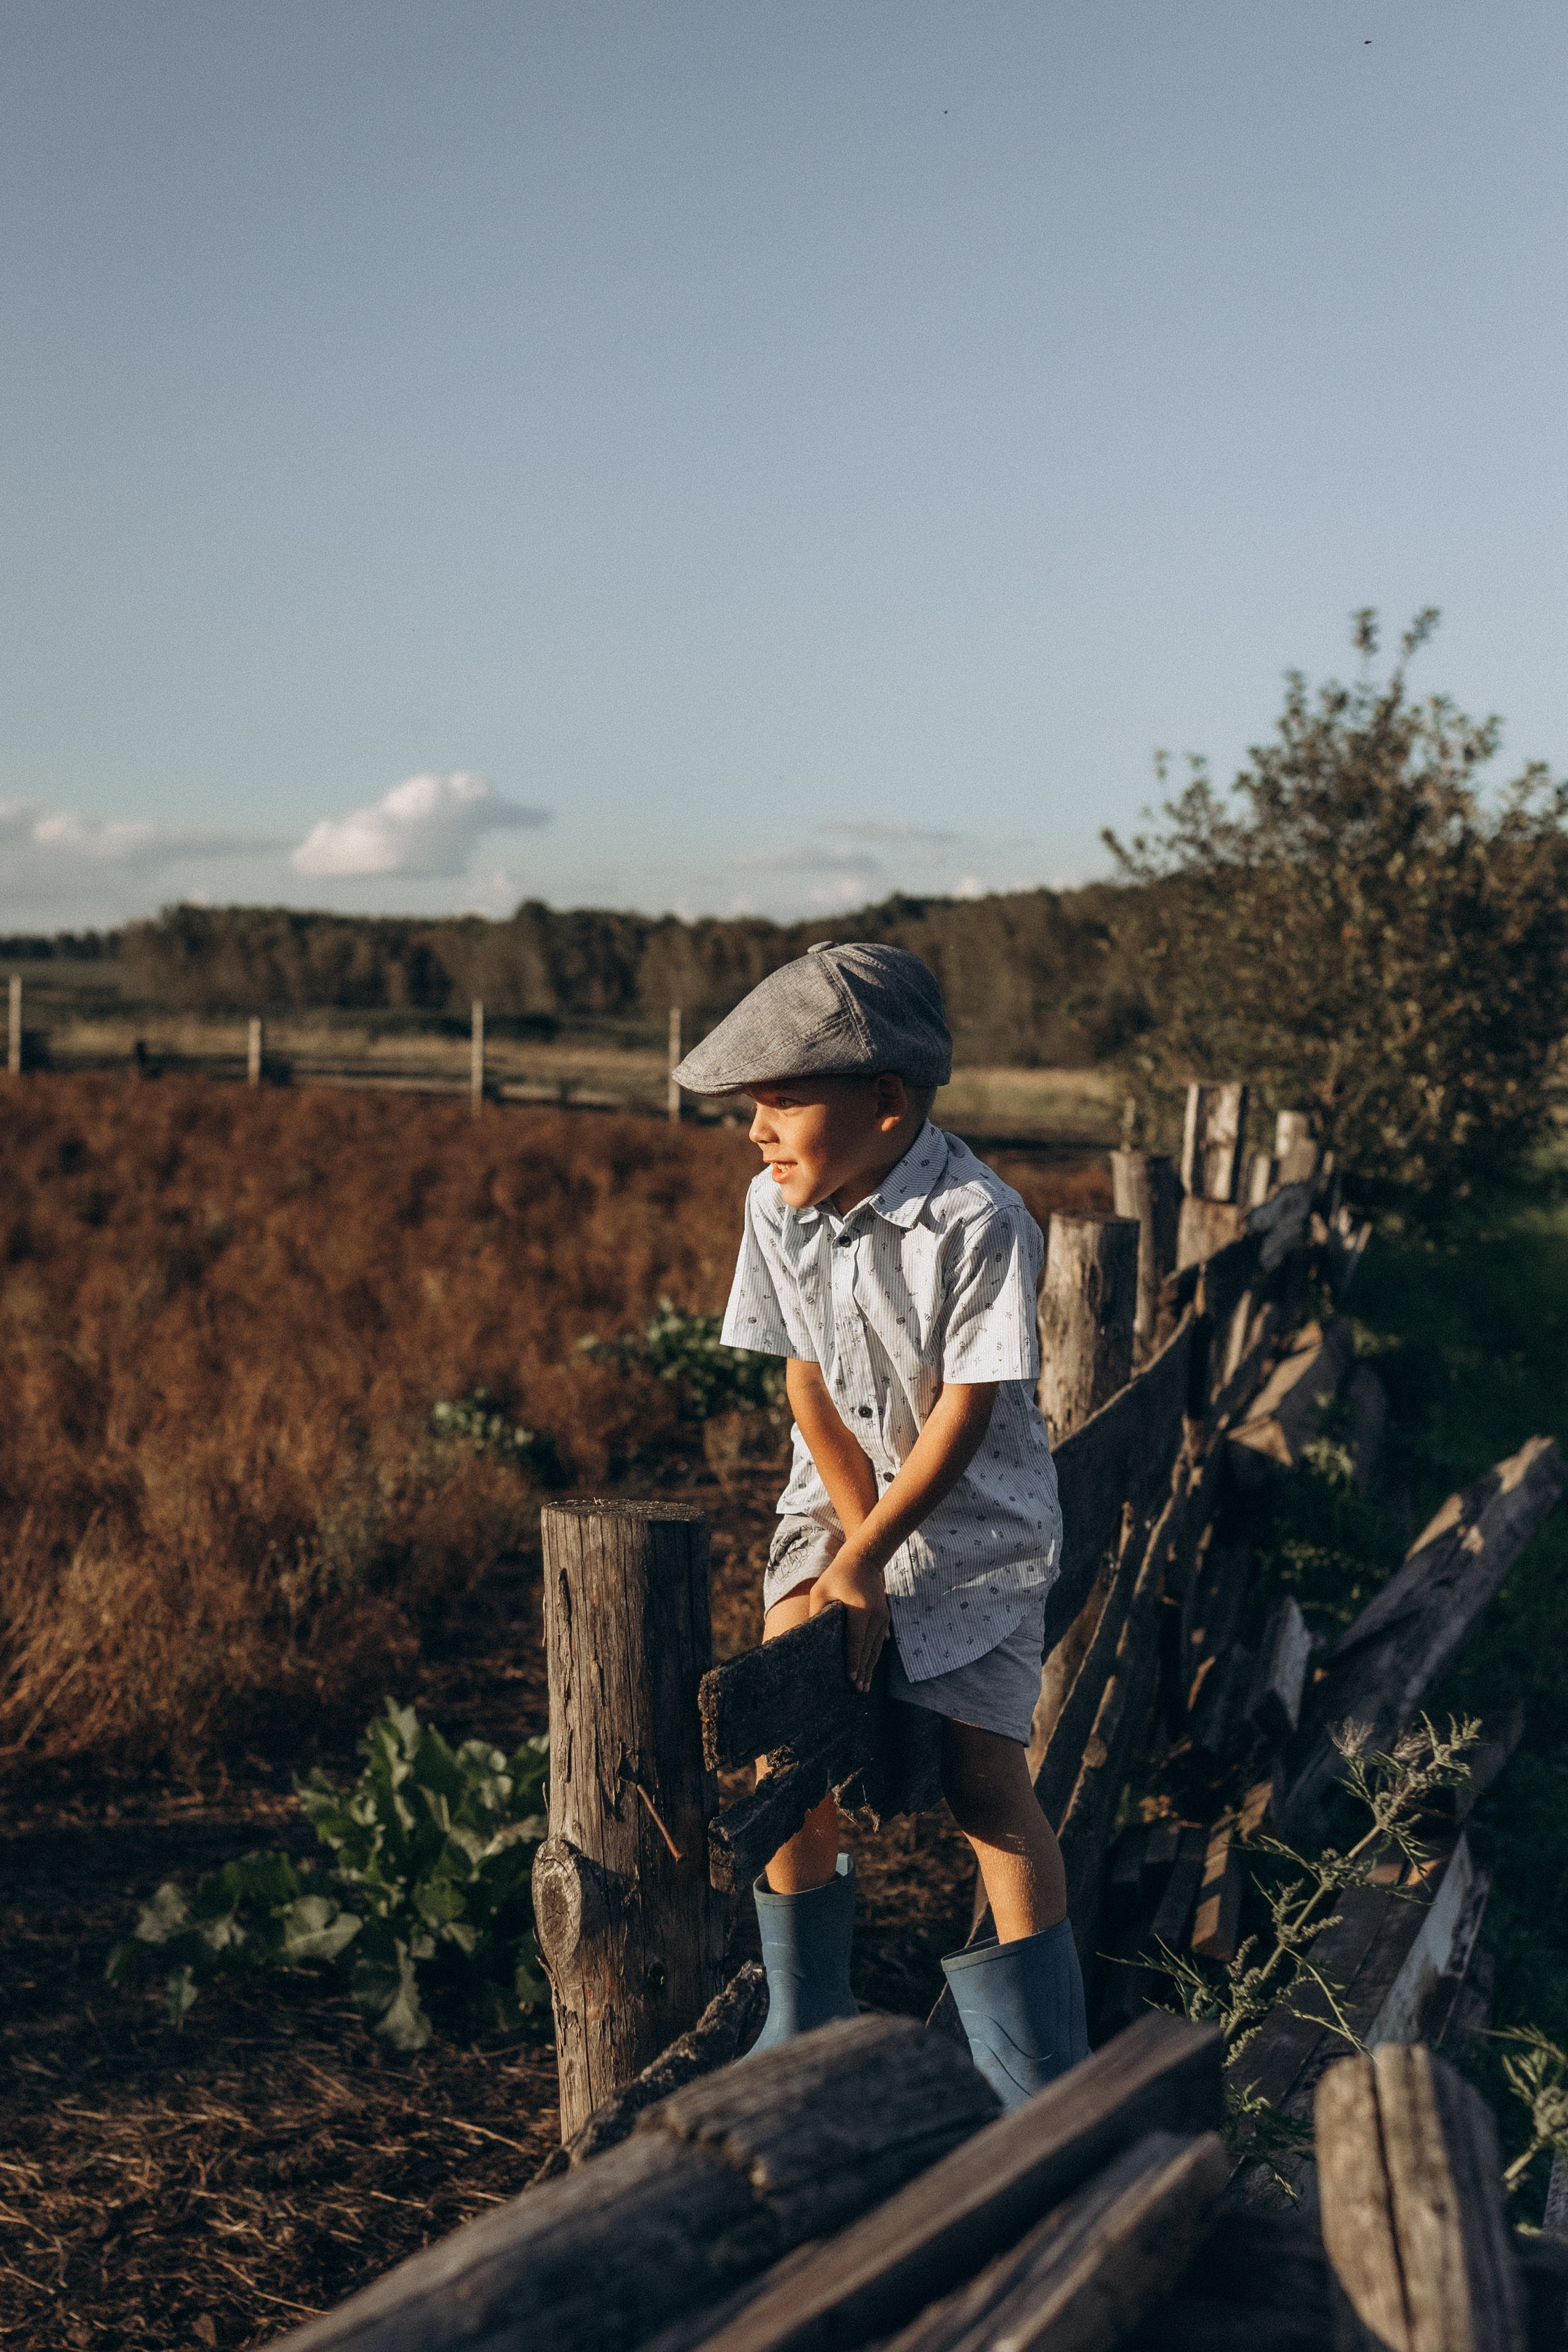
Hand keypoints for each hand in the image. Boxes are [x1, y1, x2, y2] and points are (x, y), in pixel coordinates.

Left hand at [809, 1546, 890, 1693]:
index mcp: (859, 1610)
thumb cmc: (837, 1576)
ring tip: (865, 1685)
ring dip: (870, 1667)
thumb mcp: (821, 1591)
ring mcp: (882, 1616)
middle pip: (868, 1650)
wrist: (864, 1560)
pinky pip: (880, 1640)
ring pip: (876, 1648)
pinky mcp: (885, 1616)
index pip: (856, 1642)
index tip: (851, 1679)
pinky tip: (871, 1668)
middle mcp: (875, 1616)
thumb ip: (817, 1614)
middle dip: (863, 1671)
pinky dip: (874, 1655)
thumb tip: (810, 1637)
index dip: (853, 1662)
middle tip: (858, 1690)